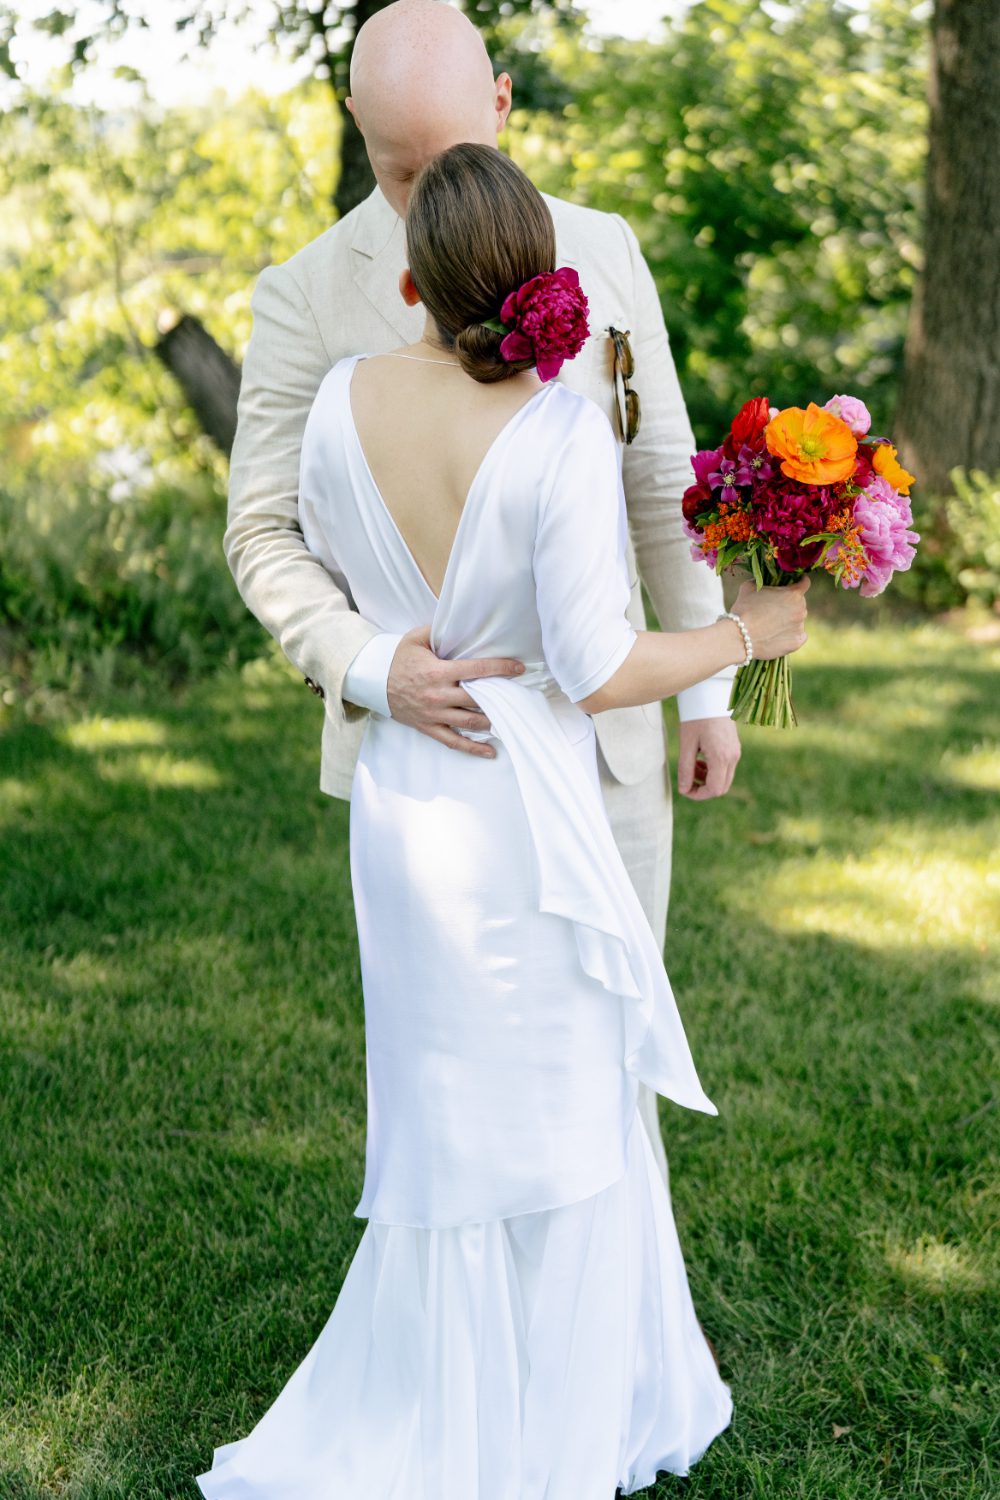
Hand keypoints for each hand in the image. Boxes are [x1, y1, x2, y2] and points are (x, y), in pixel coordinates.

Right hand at [386, 625, 524, 759]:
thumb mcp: (416, 638)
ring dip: (491, 720)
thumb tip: (461, 624)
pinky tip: (490, 752)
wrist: (373, 682)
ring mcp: (434, 714)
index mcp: (438, 672)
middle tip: (517, 693)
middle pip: (477, 699)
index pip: (477, 670)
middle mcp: (439, 695)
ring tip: (506, 717)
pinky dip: (473, 748)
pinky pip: (454, 742)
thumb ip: (438, 631)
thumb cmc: (398, 659)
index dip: (501, 668)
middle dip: (500, 696)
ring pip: (470, 722)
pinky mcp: (429, 727)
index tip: (518, 668)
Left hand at [677, 716, 741, 800]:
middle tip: (687, 777)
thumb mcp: (687, 743)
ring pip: (724, 779)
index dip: (698, 794)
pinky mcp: (735, 748)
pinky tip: (700, 759)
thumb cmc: (697, 717)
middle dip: (703, 788)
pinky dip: (713, 770)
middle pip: (721, 788)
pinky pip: (726, 768)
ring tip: (692, 765)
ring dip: (707, 778)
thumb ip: (685, 768)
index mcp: (721, 757)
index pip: (714, 789)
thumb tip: (683, 789)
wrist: (711, 696)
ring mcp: (736, 752)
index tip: (684, 789)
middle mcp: (733, 757)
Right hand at [729, 574, 809, 661]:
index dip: (799, 581)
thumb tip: (763, 581)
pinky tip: (778, 635)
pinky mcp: (797, 642)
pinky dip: (790, 634)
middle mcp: (801, 610)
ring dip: (789, 620)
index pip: (805, 583)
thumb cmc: (743, 609)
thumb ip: (761, 581)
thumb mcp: (749, 587)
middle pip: (800, 603)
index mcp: (793, 594)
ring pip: (798, 620)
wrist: (739, 637)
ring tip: (772, 625)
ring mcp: (800, 627)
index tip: (796, 583)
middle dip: (790, 603)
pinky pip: (798, 636)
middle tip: (775, 608)